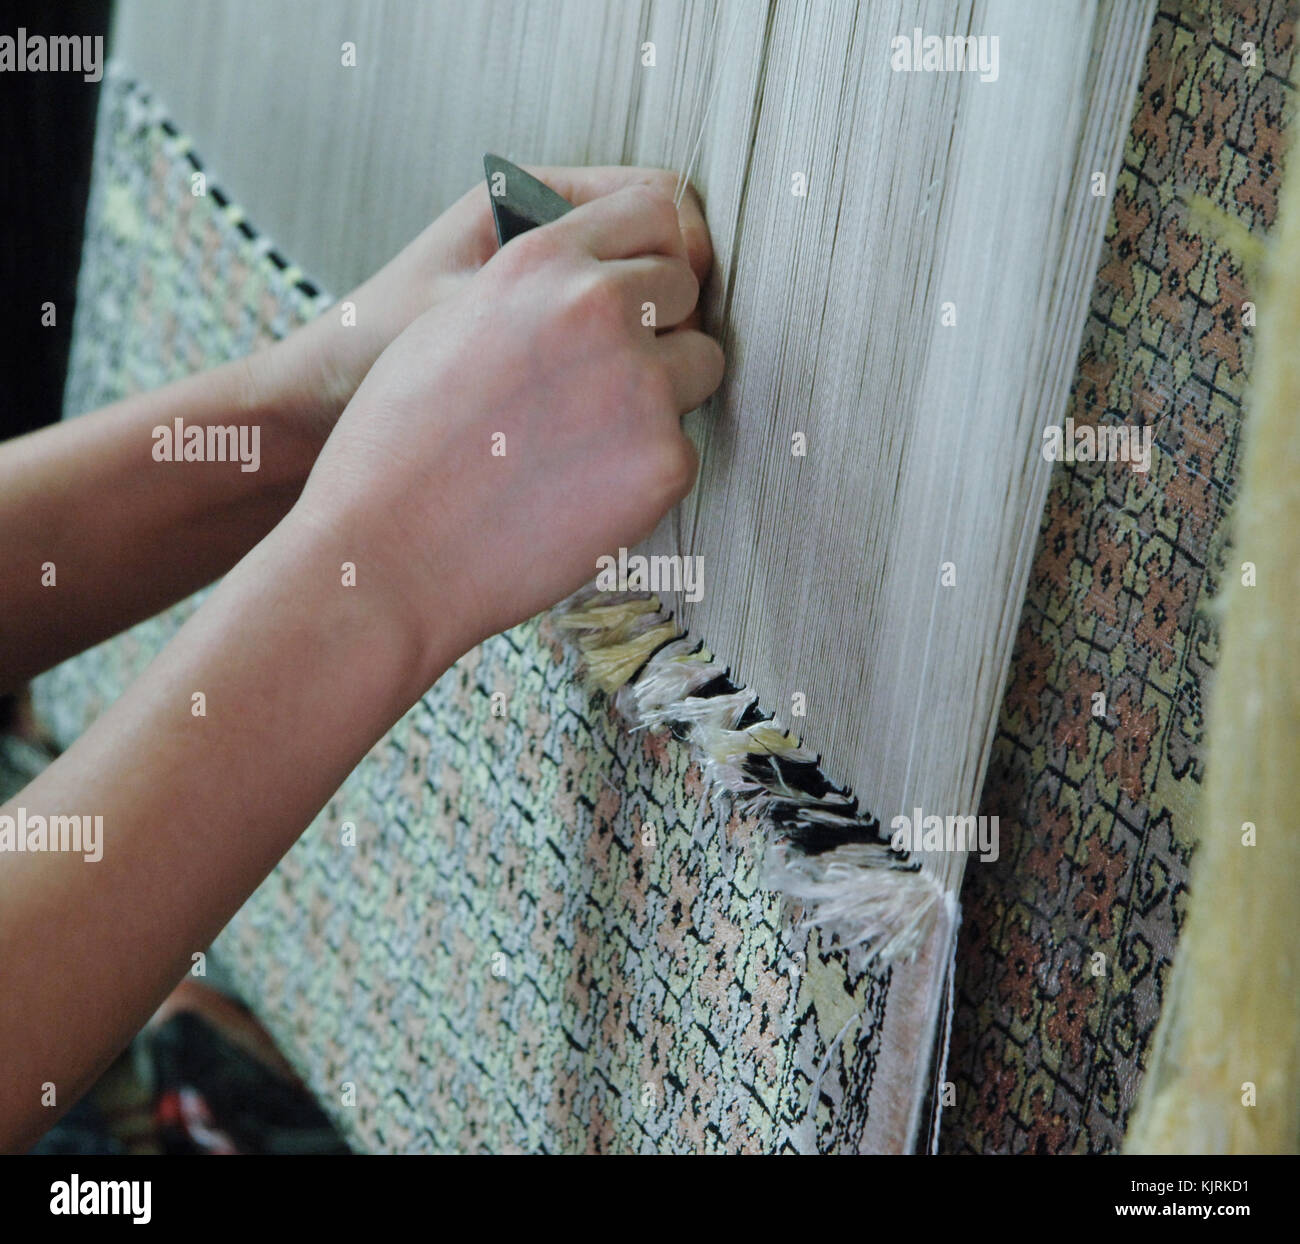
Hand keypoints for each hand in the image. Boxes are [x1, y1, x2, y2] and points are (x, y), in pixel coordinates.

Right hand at [291, 181, 724, 683]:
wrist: (388, 551)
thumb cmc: (398, 446)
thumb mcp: (450, 323)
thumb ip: (531, 291)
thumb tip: (596, 285)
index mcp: (541, 260)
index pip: (653, 211)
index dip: (652, 252)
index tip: (644, 288)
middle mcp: (599, 306)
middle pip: (684, 287)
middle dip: (660, 324)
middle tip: (610, 377)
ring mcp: (641, 384)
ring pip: (702, 364)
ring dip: (665, 392)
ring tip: (592, 438)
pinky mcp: (664, 461)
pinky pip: (684, 448)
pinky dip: (646, 470)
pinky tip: (584, 492)